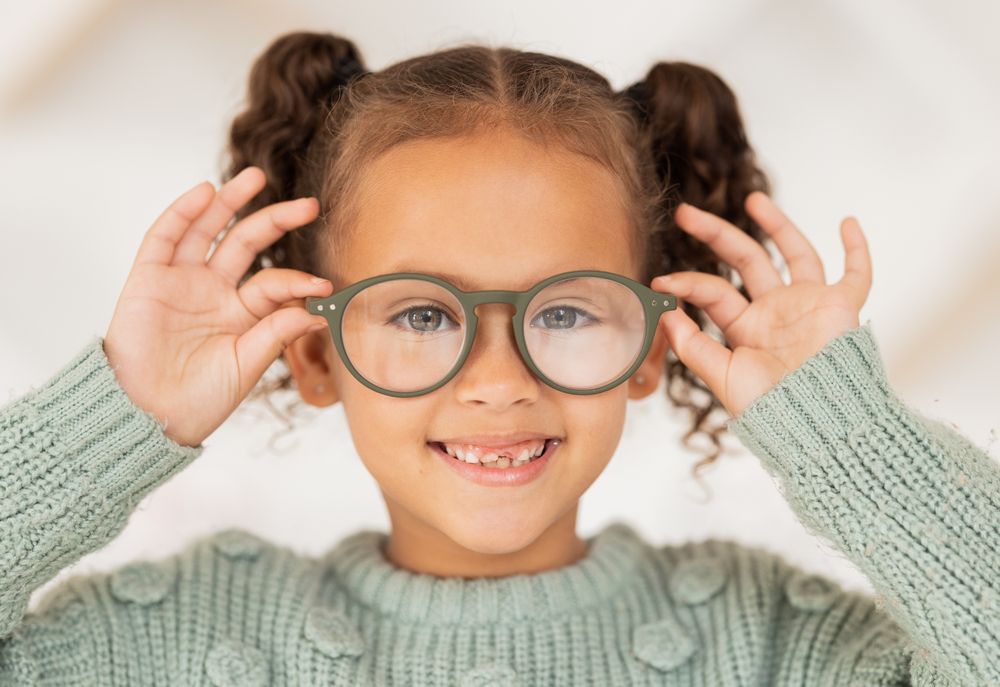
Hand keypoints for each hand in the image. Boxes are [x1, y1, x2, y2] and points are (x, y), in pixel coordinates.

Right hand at [103, 166, 332, 447]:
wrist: (149, 415)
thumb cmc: (200, 399)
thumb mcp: (247, 366)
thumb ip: (276, 334)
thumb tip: (316, 311)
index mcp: (243, 313)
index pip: (273, 283)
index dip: (296, 281)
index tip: (322, 286)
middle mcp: (215, 291)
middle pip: (247, 243)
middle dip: (276, 220)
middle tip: (309, 205)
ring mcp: (182, 281)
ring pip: (209, 230)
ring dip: (230, 202)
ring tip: (255, 177)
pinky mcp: (149, 278)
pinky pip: (166, 237)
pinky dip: (183, 213)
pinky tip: (205, 193)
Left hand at [649, 191, 872, 418]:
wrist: (814, 425)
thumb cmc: (769, 409)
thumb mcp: (721, 377)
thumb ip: (692, 346)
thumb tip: (664, 313)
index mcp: (745, 329)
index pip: (713, 292)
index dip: (687, 282)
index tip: (661, 280)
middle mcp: (776, 312)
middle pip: (745, 260)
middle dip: (716, 235)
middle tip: (685, 213)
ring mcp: (809, 306)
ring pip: (794, 254)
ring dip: (777, 225)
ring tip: (752, 199)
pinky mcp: (843, 308)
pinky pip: (857, 274)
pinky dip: (857, 249)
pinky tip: (848, 222)